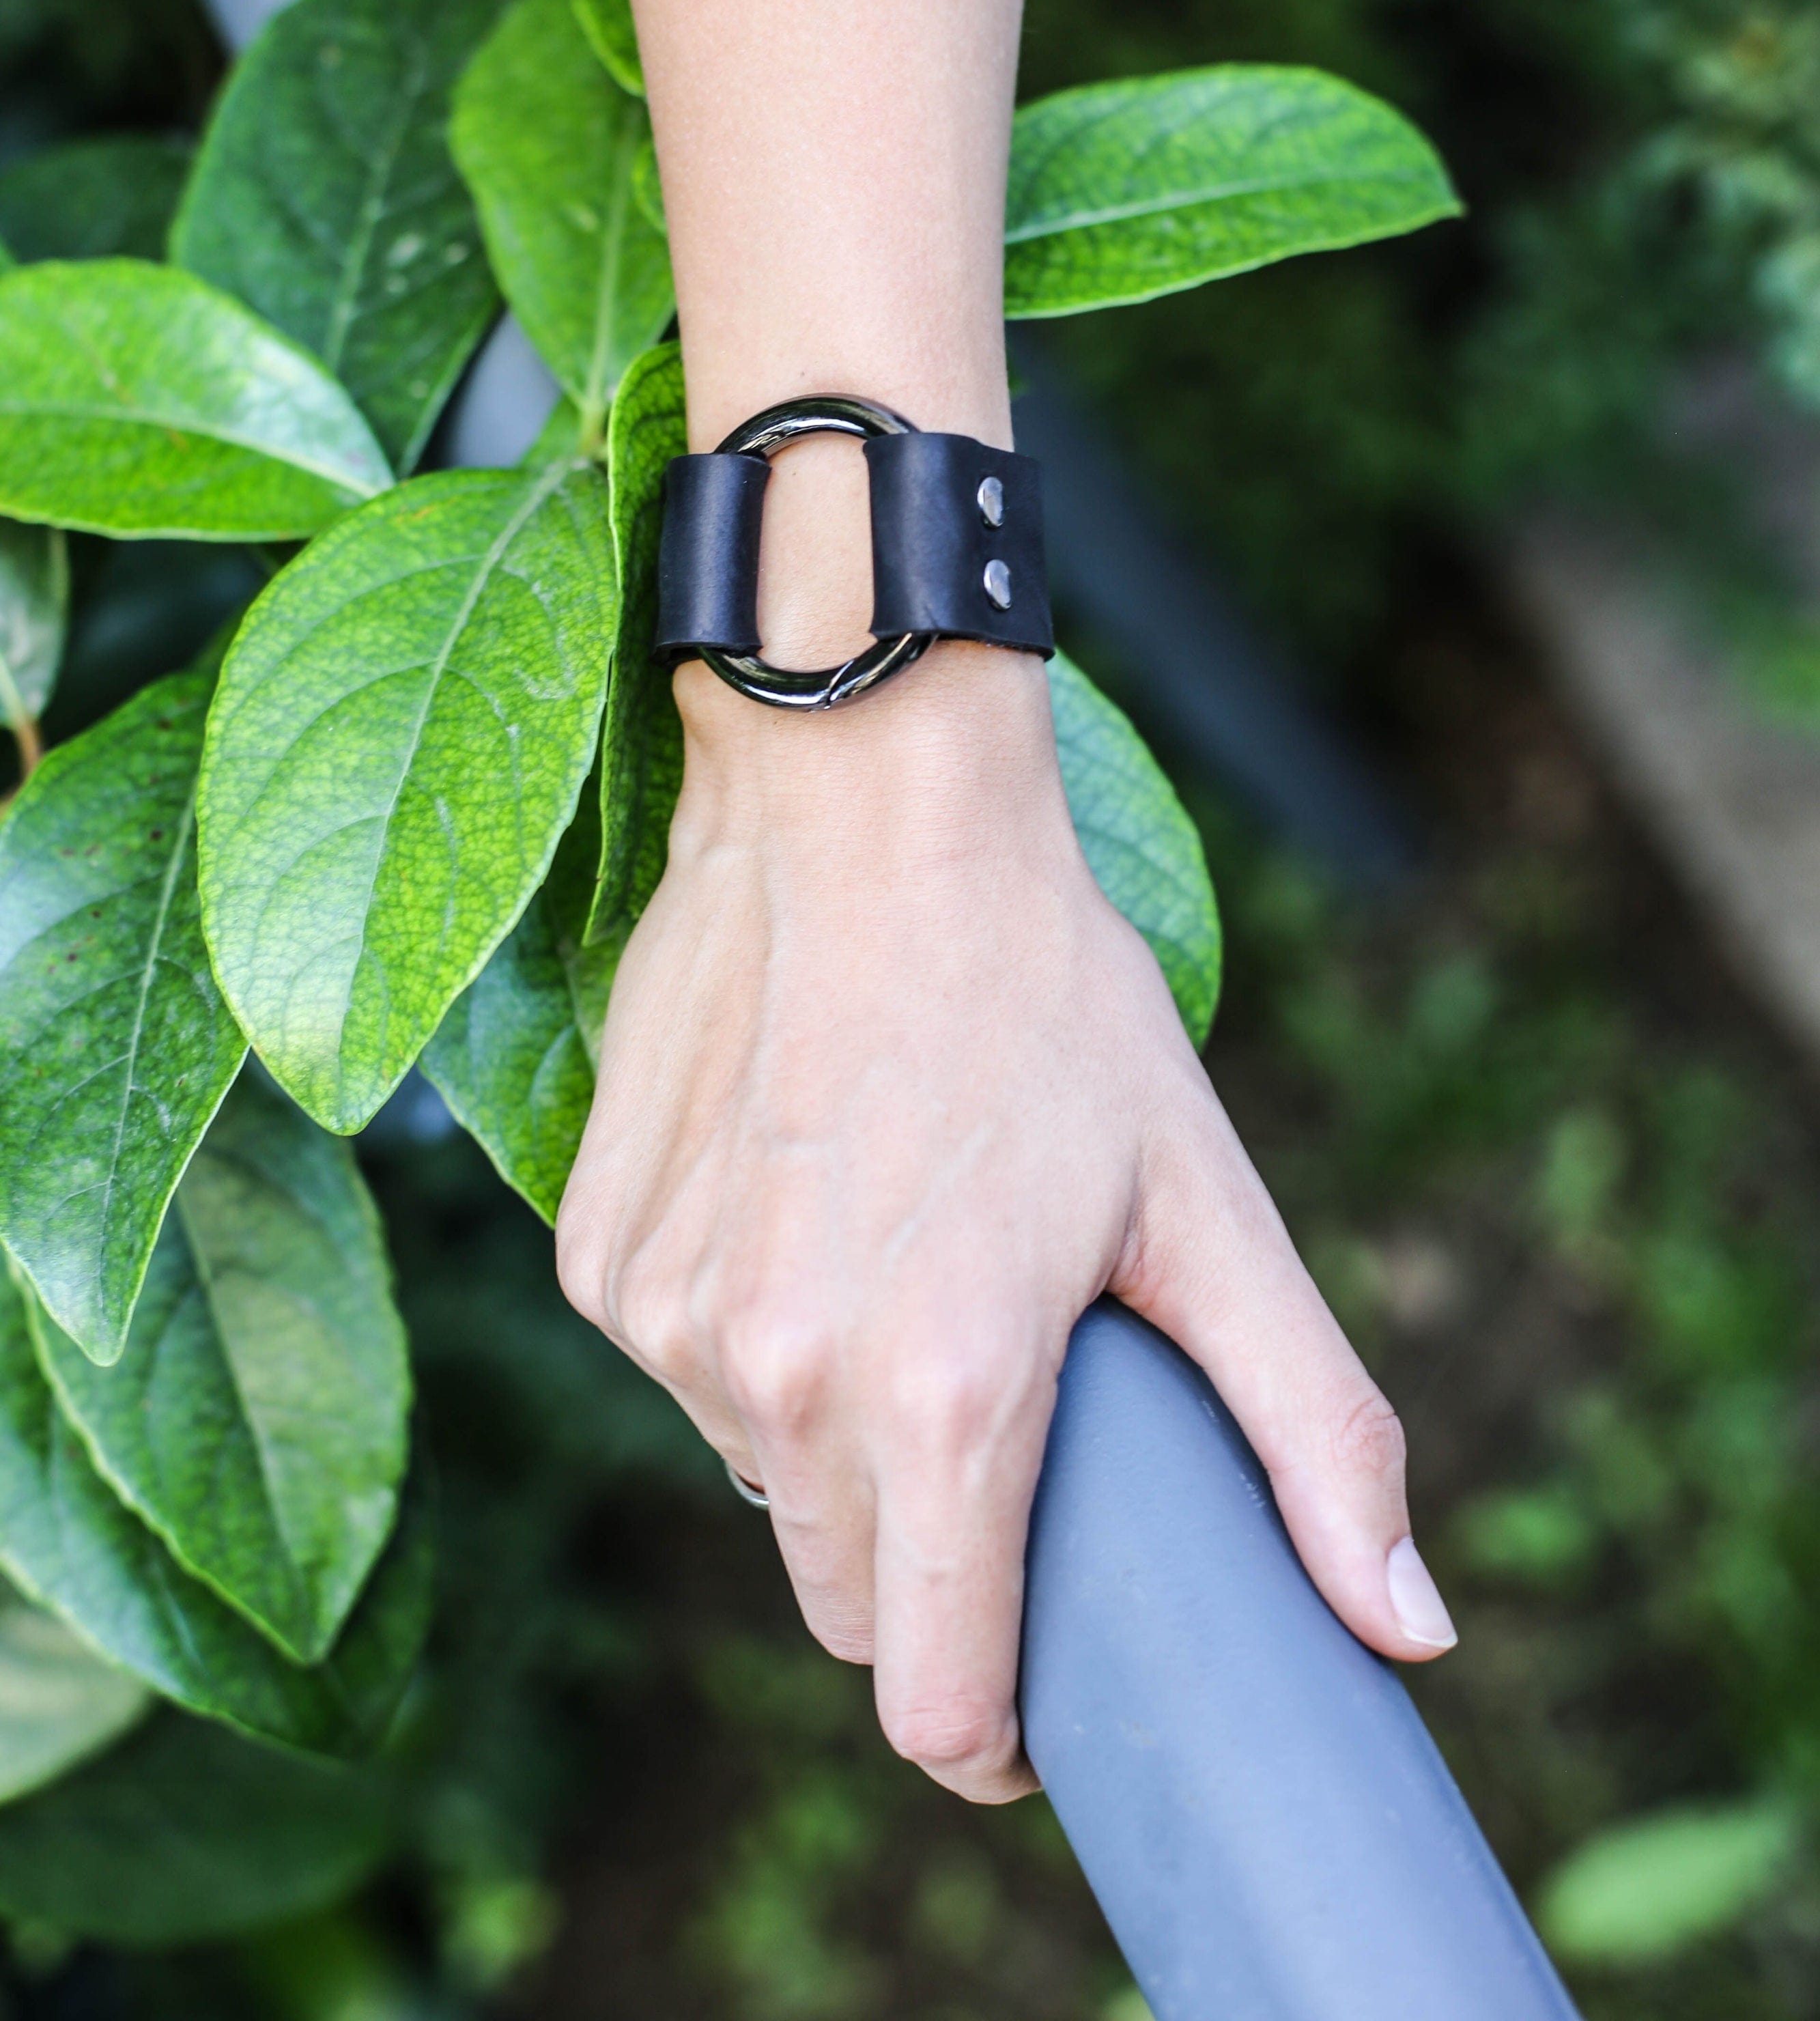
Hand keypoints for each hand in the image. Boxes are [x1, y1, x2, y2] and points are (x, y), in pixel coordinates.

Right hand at [555, 642, 1455, 1805]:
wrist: (858, 804)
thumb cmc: (1049, 998)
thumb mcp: (1209, 1202)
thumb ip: (1315, 1431)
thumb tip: (1407, 1634)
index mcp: (948, 1394)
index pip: (932, 1700)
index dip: (995, 1725)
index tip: (1037, 1684)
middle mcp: (783, 1379)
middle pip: (850, 1607)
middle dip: (931, 1570)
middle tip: (1002, 1436)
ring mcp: (672, 1321)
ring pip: (764, 1485)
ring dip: (837, 1439)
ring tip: (907, 1281)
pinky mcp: (601, 1260)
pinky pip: (686, 1374)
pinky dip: (751, 1342)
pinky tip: (808, 1215)